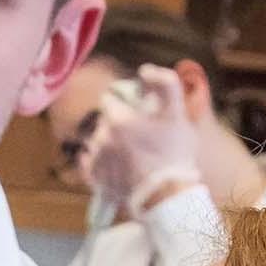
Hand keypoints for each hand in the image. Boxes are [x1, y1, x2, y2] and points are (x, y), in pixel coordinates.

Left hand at [82, 64, 202, 218]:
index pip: (109, 99)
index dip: (124, 104)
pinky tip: (115, 165)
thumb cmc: (175, 154)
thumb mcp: (178, 114)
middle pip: (104, 121)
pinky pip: (88, 162)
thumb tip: (145, 69)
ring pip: (97, 141)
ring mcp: (95, 160)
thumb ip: (166, 84)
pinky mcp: (93, 179)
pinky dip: (97, 161)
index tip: (139, 114)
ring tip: (130, 154)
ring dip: (109, 143)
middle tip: (139, 137)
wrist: (167, 196)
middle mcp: (100, 137)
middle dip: (118, 124)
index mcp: (117, 119)